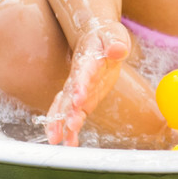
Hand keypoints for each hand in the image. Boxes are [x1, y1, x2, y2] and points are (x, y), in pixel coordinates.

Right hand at [45, 20, 130, 145]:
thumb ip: (115, 42)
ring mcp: (78, 89)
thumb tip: (118, 49)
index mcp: (86, 60)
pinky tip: (69, 143)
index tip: (78, 98)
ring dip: (62, 124)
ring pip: (65, 108)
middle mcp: (78, 77)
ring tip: (59, 141)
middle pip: (69, 94)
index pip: (82, 73)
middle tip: (69, 126)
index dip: (80, 85)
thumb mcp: (115, 35)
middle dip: (68, 111)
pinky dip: (70, 129)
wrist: (96, 38)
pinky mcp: (83, 99)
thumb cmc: (106, 36)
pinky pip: (74, 114)